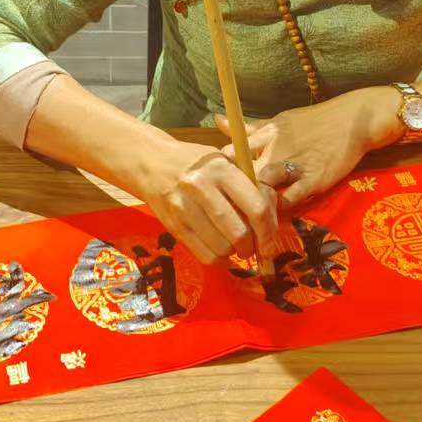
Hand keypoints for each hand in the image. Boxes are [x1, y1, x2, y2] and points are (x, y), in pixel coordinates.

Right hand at [131, 139, 279, 265]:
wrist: (151, 163)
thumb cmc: (195, 162)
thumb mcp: (223, 161)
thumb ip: (247, 184)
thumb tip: (271, 218)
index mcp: (221, 169)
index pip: (255, 208)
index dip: (268, 231)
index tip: (269, 241)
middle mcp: (202, 187)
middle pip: (239, 233)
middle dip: (252, 247)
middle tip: (253, 247)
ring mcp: (184, 208)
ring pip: (222, 247)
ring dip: (234, 253)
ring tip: (234, 246)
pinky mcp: (173, 226)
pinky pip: (204, 254)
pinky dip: (218, 260)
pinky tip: (220, 252)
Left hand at [218, 88, 399, 210]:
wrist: (354, 119)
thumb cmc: (314, 121)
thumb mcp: (279, 121)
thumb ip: (250, 128)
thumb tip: (218, 121)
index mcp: (266, 134)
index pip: (232, 152)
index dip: (222, 172)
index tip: (218, 187)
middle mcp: (275, 148)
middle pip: (241, 174)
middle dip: (232, 193)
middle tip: (227, 211)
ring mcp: (294, 164)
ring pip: (262, 188)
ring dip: (253, 206)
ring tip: (247, 221)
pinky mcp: (313, 179)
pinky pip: (289, 199)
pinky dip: (279, 211)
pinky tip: (273, 220)